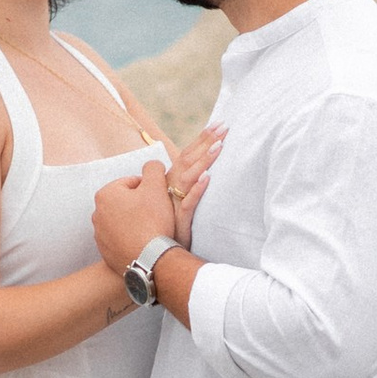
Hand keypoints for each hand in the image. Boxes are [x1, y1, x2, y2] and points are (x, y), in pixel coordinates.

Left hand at [92, 155, 175, 274]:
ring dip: (135, 221)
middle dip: (140, 205)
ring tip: (150, 229)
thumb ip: (153, 168)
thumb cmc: (152, 221)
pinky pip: (120, 239)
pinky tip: (143, 242)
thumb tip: (152, 166)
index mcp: (105, 194)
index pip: (132, 183)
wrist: (150, 260)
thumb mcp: (156, 186)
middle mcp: (97, 214)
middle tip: (155, 215)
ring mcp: (99, 235)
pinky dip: (130, 238)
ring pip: (123, 221)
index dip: (149, 189)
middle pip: (126, 202)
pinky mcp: (105, 252)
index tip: (158, 200)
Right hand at [169, 122, 222, 243]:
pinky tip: (207, 178)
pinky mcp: (179, 220)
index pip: (187, 154)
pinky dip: (197, 190)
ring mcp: (173, 203)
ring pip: (189, 176)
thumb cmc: (165, 228)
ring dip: (204, 160)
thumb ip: (183, 185)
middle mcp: (170, 187)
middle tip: (224, 125)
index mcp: (170, 181)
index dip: (202, 138)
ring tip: (220, 146)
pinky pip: (188, 203)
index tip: (218, 123)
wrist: (152, 253)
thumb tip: (200, 171)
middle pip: (188, 159)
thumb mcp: (173, 203)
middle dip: (206, 141)